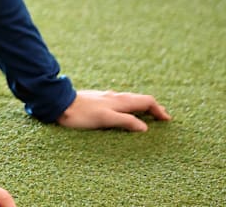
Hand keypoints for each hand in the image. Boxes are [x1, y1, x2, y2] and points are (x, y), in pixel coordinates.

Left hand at [57, 89, 171, 131]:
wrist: (58, 103)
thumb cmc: (80, 114)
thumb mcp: (105, 119)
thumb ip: (125, 121)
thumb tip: (145, 127)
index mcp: (119, 100)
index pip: (146, 101)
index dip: (158, 109)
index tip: (167, 119)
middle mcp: (114, 97)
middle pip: (139, 99)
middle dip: (152, 108)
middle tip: (161, 118)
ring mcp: (105, 97)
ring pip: (129, 100)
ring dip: (141, 107)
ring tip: (146, 116)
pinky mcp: (97, 100)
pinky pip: (119, 102)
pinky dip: (129, 107)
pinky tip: (123, 112)